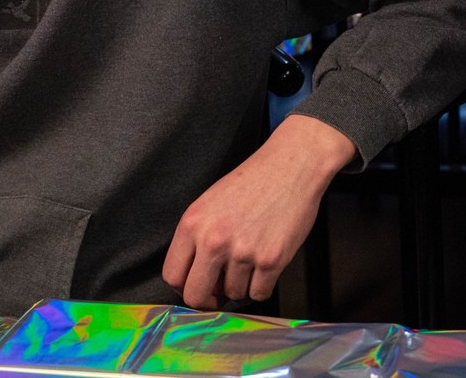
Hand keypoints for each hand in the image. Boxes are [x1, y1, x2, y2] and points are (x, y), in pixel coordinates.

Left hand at [162, 115, 354, 307]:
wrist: (292, 166)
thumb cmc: (253, 182)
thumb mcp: (211, 202)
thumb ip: (197, 238)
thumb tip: (196, 277)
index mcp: (193, 223)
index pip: (173, 275)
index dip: (185, 285)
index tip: (198, 284)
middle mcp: (214, 240)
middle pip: (196, 296)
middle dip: (208, 299)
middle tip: (220, 291)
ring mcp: (243, 252)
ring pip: (233, 295)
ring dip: (242, 284)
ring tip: (252, 259)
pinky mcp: (271, 260)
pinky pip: (259, 294)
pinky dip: (263, 285)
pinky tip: (266, 263)